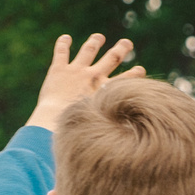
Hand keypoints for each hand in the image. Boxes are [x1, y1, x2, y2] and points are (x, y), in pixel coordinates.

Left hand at [27, 34, 144, 131]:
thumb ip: (111, 134)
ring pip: (88, 51)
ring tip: (98, 37)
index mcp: (105, 91)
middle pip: (111, 58)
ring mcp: (76, 71)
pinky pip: (61, 52)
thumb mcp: (99, 128)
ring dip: (94, 42)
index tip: (141, 70)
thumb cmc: (75, 129)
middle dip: (120, 49)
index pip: (125, 80)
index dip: (135, 75)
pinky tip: (65, 37)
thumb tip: (118, 157)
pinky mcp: (58, 70)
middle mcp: (93, 77)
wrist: (53, 120)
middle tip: (126, 43)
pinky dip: (63, 43)